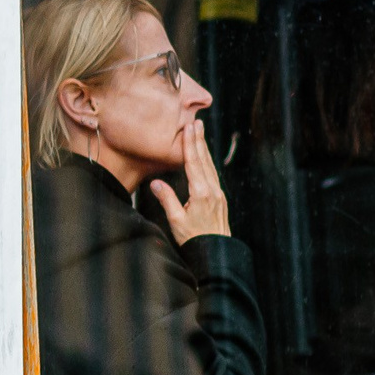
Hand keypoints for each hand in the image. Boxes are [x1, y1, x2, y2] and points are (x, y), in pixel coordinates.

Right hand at [151, 120, 230, 242]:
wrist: (216, 252)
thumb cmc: (194, 239)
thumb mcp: (176, 221)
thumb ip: (167, 200)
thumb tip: (156, 183)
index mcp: (201, 194)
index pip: (193, 164)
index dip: (190, 145)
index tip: (189, 129)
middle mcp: (212, 191)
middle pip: (204, 160)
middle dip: (199, 140)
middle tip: (197, 122)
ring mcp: (218, 194)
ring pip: (210, 166)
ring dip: (204, 148)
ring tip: (200, 134)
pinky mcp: (219, 198)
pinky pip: (212, 175)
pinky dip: (207, 162)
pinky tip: (204, 157)